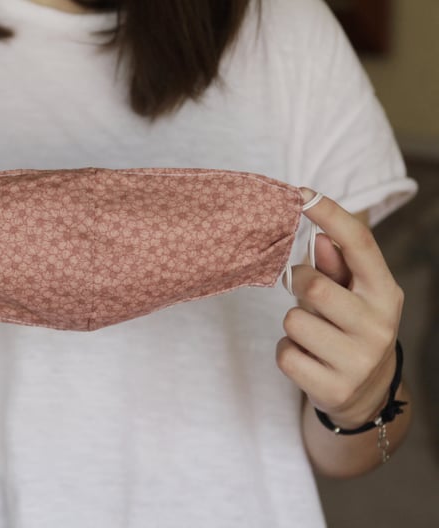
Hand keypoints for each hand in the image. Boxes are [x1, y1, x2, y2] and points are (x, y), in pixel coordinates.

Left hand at [277, 189, 403, 428]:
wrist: (366, 392)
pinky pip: (285, 355)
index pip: (360, 245)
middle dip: (297, 286)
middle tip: (305, 296)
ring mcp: (359, 360)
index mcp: (386, 292)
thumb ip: (335, 266)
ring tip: (313, 335)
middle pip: (313, 286)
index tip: (302, 194)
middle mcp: (379, 325)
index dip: (330, 215)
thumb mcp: (352, 294)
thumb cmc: (350, 327)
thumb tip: (319, 236)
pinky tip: (308, 358)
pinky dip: (287, 353)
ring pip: (293, 322)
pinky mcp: (334, 388)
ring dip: (293, 326)